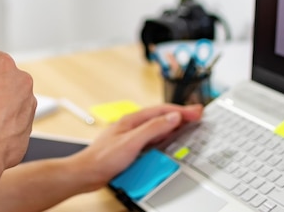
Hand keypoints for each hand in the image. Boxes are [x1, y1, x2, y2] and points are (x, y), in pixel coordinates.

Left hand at [72, 103, 202, 190]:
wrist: (87, 173)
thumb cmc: (103, 157)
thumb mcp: (132, 141)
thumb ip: (153, 128)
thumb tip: (172, 117)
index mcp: (133, 120)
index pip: (162, 110)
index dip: (181, 110)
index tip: (196, 111)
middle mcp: (133, 125)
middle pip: (161, 116)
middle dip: (180, 115)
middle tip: (197, 115)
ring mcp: (132, 136)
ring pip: (157, 127)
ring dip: (173, 125)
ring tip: (187, 123)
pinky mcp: (131, 147)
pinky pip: (152, 138)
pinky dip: (165, 136)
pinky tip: (168, 140)